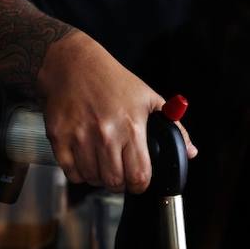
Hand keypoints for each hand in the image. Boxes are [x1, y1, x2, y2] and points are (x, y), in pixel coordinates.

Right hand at [36, 31, 196, 192]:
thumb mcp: (149, 98)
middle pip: (115, 182)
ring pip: (93, 179)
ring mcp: (80, 137)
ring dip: (100, 177)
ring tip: (103, 163)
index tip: (139, 181)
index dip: (141, 184)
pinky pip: (71, 173)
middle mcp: (105, 134)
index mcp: (131, 126)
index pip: (139, 175)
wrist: (72, 64)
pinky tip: (86, 159)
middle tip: (121, 173)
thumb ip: (174, 128)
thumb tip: (191, 152)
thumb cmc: (112, 80)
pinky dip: (80, 173)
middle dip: (121, 183)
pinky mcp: (59, 138)